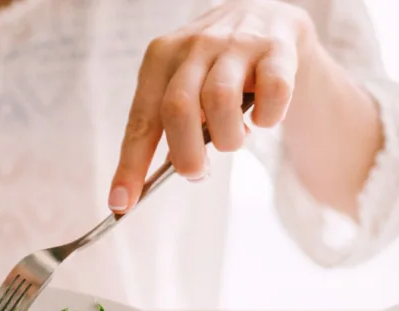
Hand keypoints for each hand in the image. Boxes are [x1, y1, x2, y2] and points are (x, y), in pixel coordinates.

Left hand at [108, 0, 313, 212]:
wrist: (264, 14)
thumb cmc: (215, 66)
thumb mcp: (185, 85)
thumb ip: (173, 124)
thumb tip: (167, 173)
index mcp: (160, 58)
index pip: (140, 120)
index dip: (131, 165)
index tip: (122, 203)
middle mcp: (194, 46)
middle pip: (178, 109)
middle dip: (186, 155)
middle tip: (197, 172)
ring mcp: (236, 44)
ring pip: (221, 102)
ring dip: (228, 139)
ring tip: (234, 140)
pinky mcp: (276, 49)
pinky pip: (272, 93)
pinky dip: (268, 117)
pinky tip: (263, 119)